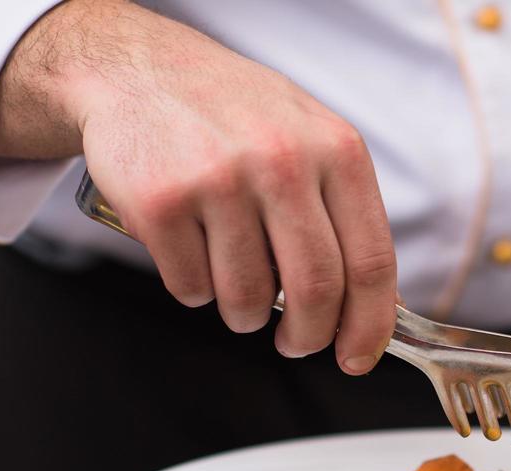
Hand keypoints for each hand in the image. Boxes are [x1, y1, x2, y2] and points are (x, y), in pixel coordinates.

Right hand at [0, 0, 394, 372]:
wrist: (138, 72)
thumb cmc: (234, 116)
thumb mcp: (310, 139)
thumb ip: (344, 211)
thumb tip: (372, 305)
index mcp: (336, 150)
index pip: (371, 261)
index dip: (368, 325)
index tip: (357, 358)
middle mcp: (283, 160)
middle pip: (316, 289)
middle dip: (308, 335)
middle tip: (296, 342)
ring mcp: (220, 180)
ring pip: (248, 297)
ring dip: (243, 314)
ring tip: (235, 288)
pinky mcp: (162, 201)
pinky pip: (190, 287)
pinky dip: (193, 290)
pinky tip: (191, 255)